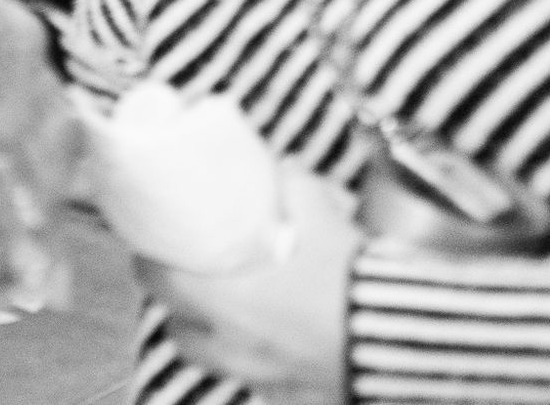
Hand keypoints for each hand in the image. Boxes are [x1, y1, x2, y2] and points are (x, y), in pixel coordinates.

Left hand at [135, 160, 359, 403]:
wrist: (400, 334)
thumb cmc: (348, 272)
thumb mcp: (318, 208)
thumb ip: (289, 184)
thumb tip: (278, 167)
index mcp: (221, 297)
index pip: (155, 278)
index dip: (149, 257)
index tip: (153, 241)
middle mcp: (229, 344)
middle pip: (176, 326)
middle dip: (176, 300)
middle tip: (187, 272)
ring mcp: (257, 376)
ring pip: (208, 359)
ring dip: (205, 335)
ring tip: (219, 310)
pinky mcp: (288, 396)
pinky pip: (251, 379)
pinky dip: (249, 359)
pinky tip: (265, 338)